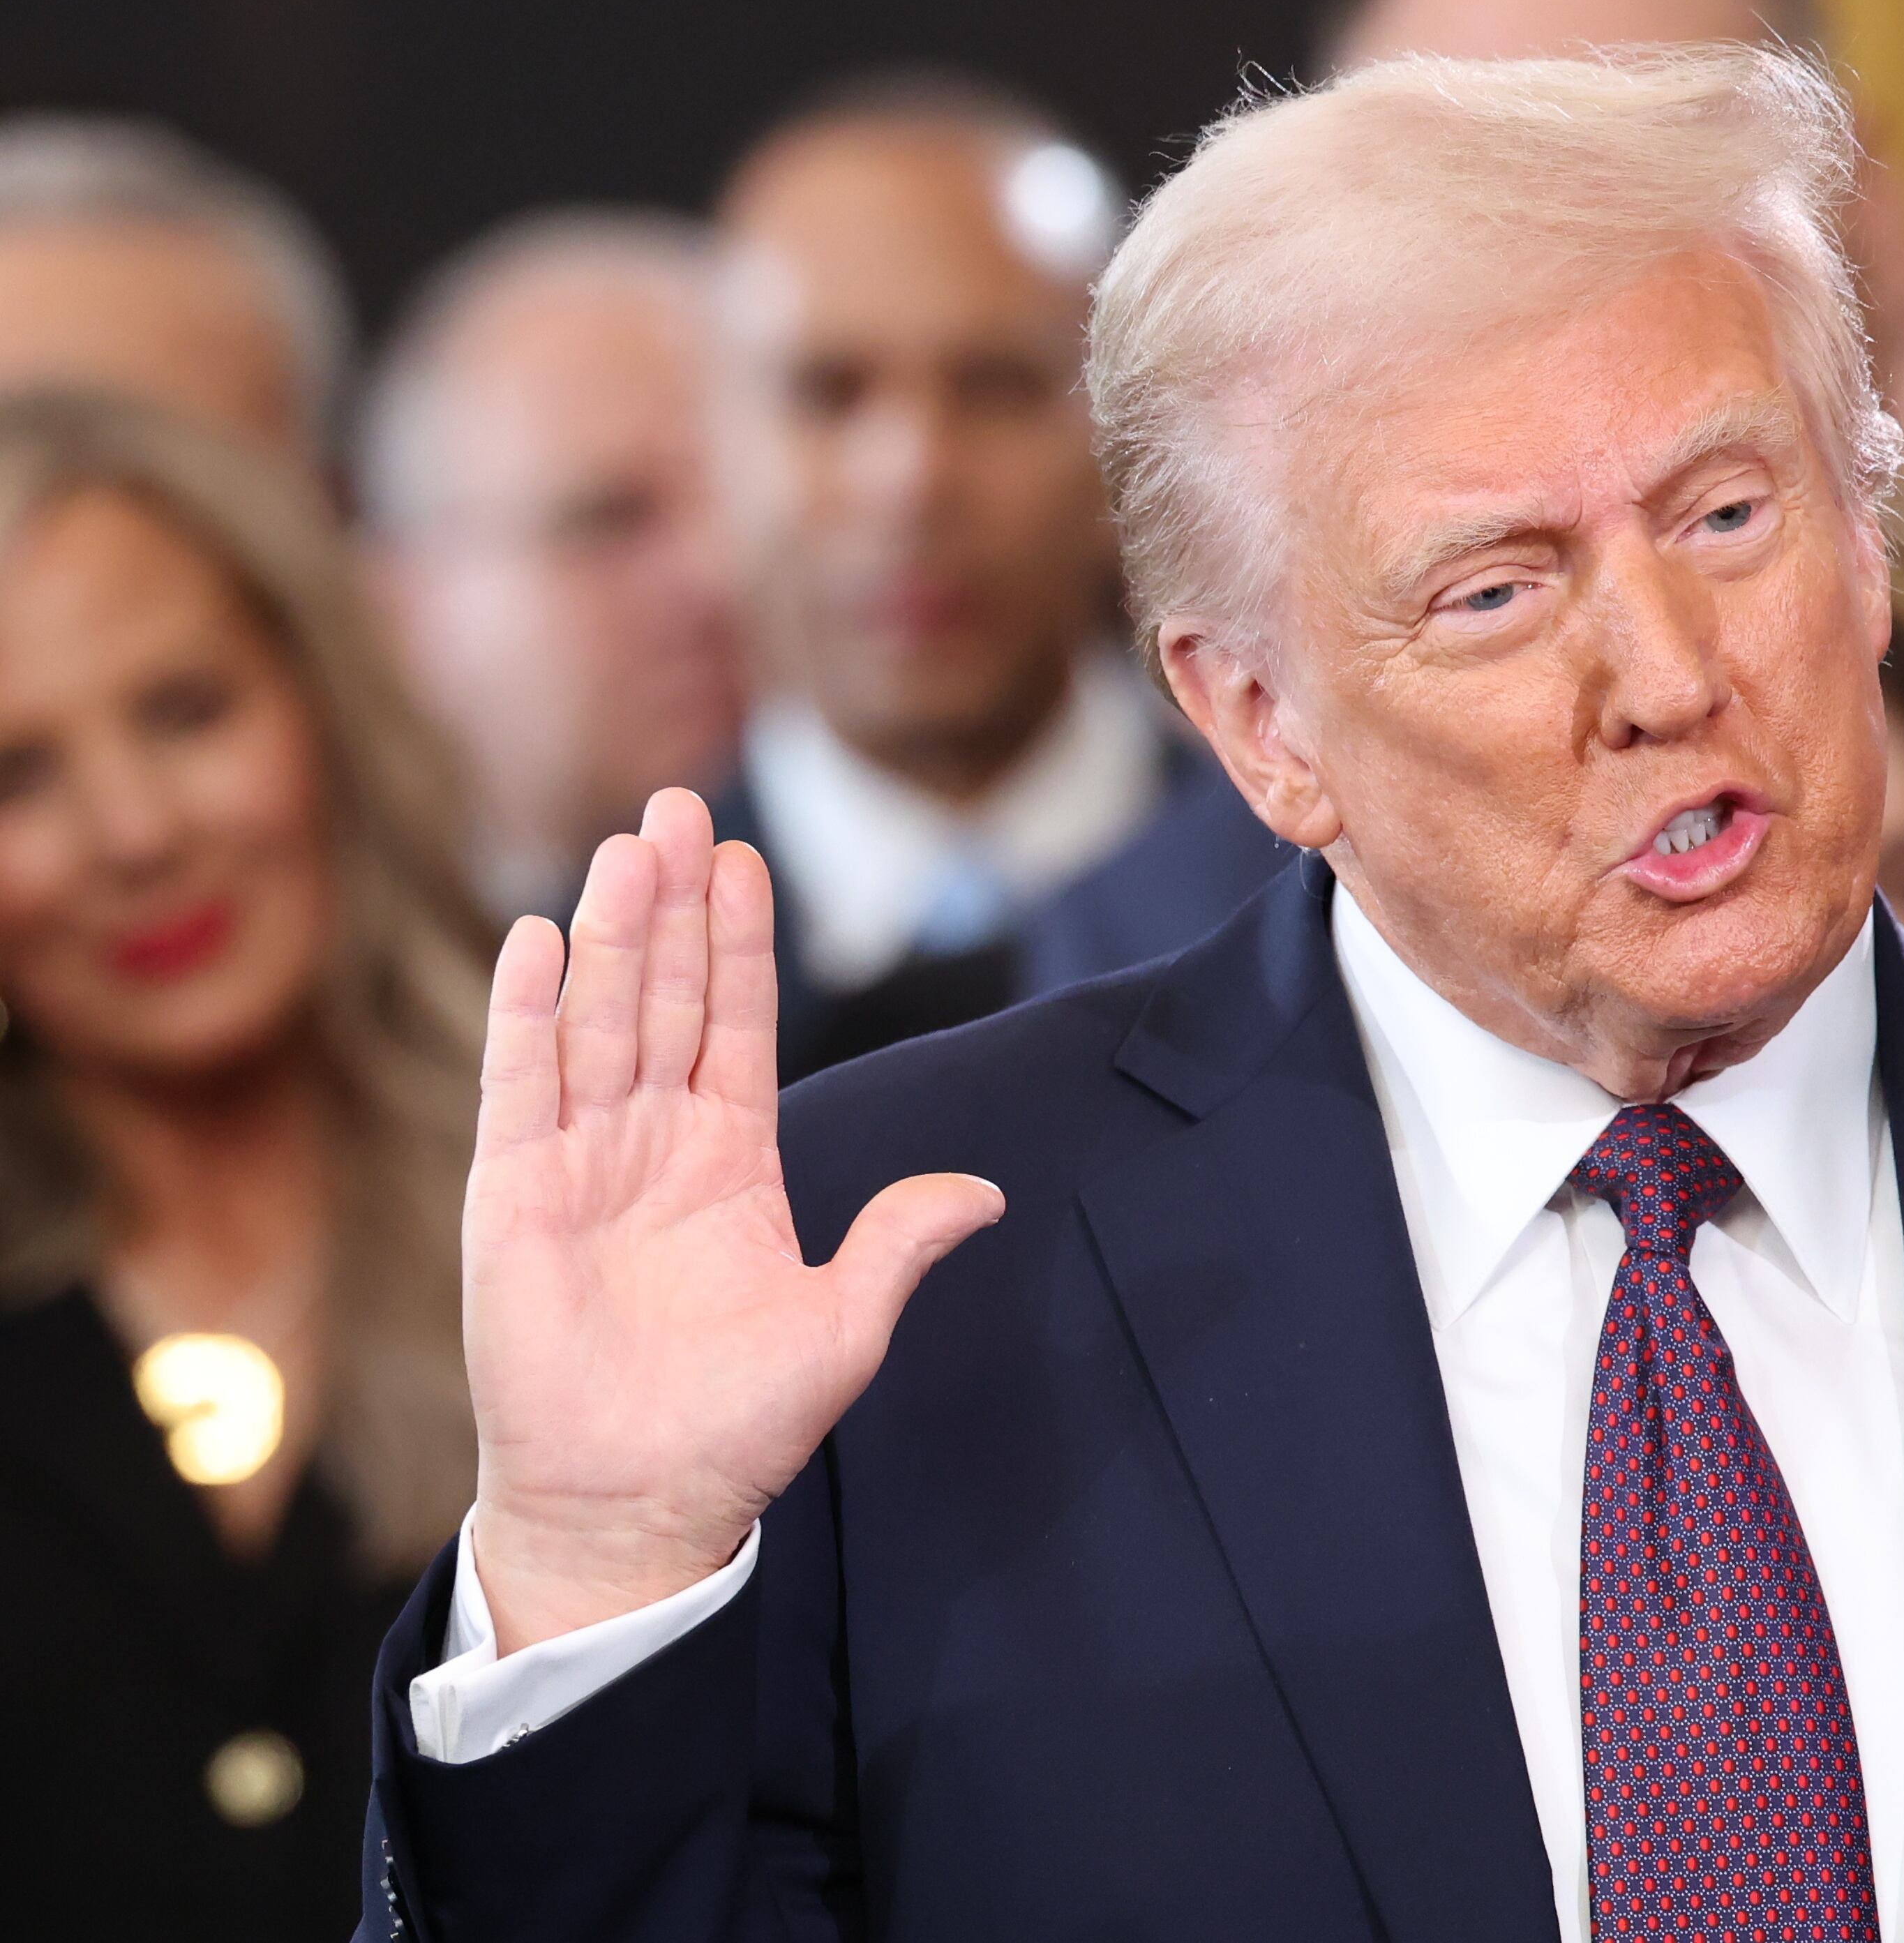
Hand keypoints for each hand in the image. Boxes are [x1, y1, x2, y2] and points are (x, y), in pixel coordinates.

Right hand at [460, 788, 1002, 1653]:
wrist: (638, 1504)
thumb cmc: (736, 1426)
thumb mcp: (844, 1325)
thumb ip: (900, 1243)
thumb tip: (985, 1194)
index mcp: (731, 1163)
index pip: (738, 1023)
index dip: (740, 942)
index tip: (744, 857)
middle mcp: (653, 1145)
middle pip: (664, 997)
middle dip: (673, 904)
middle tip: (679, 805)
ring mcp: (579, 1164)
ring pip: (597, 1021)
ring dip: (611, 933)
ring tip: (626, 844)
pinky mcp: (512, 1199)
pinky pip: (521, 1089)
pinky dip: (528, 1015)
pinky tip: (536, 941)